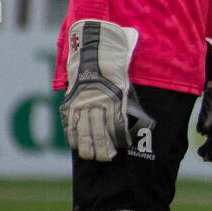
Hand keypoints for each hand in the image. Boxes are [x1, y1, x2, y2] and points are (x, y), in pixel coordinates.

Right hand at [60, 20, 153, 160]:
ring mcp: (82, 102)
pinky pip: (69, 121)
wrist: (95, 52)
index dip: (117, 139)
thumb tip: (141, 127)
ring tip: (90, 157)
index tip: (120, 150)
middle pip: (99, 131)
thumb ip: (131, 107)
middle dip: (102, 148)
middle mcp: (97, 102)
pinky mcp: (70, 101)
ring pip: (83, 129)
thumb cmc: (116, 71)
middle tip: (106, 159)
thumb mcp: (127, 86)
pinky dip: (72, 134)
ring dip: (86, 145)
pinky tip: (75, 145)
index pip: (116, 125)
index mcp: (114, 99)